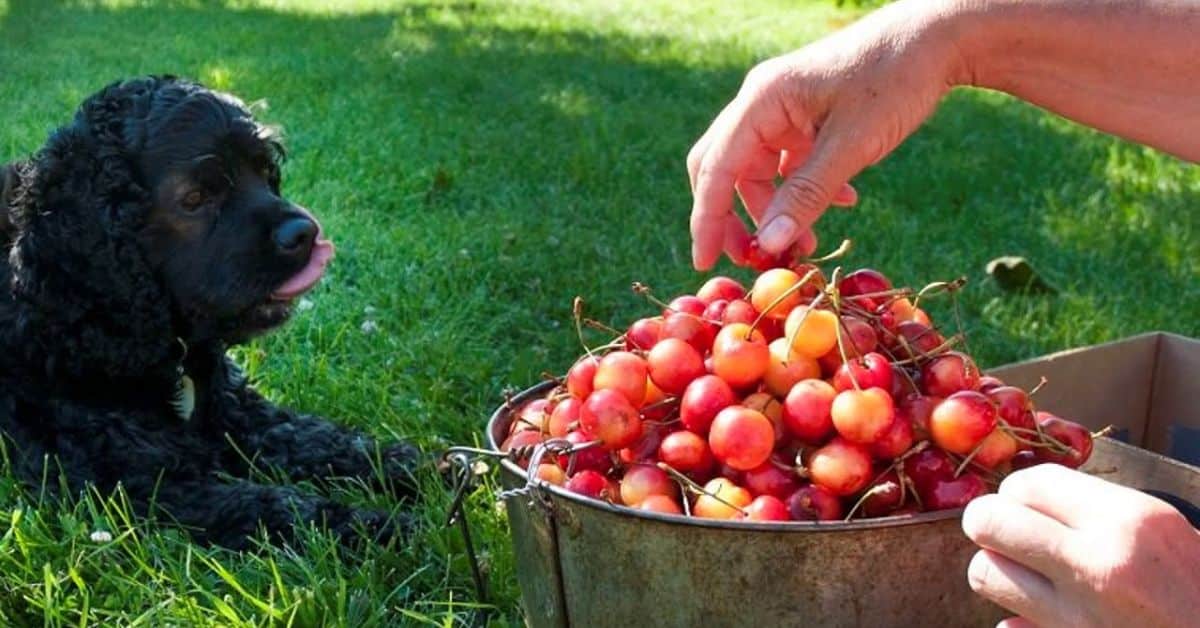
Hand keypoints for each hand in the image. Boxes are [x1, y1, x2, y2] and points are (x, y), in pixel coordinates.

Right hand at [686, 0, 966, 269]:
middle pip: (723, 169)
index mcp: (760, 100)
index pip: (715, 168)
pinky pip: (788, 163)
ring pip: (757, 171)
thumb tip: (769, 244)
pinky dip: (803, 191)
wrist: (937, 37)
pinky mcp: (805, 117)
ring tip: (808, 244)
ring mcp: (782, 110)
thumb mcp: (851, 144)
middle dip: (733, 218)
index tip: (703, 262)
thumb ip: (807, 195)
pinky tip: (843, 202)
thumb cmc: (895, 79)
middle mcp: (761, 103)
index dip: (707, 219)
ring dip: (776, 210)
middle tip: (753, 259)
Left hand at [962, 463, 1199, 627]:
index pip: (1028, 484)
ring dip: (999, 572)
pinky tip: (1041, 619)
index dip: (1016, 492)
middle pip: (988, 521)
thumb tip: (1023, 498)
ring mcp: (1081, 618)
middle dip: (989, 524)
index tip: (1024, 505)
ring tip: (1027, 575)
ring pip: (984, 573)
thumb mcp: (1163, 531)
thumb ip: (1095, 512)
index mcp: (1129, 522)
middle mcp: (1100, 565)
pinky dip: (1016, 623)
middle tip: (1008, 535)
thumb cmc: (1194, 586)